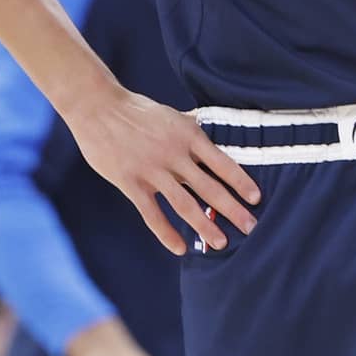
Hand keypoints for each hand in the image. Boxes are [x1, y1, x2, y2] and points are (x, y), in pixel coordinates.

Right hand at [63, 88, 258, 254]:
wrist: (99, 107)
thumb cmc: (138, 110)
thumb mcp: (173, 114)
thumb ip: (193, 127)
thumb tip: (216, 128)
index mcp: (188, 135)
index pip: (222, 162)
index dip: (241, 182)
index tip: (256, 198)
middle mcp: (174, 154)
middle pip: (209, 188)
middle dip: (233, 210)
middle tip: (251, 227)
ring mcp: (153, 170)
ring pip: (185, 204)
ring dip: (205, 226)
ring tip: (221, 244)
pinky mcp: (131, 183)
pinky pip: (152, 214)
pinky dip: (167, 233)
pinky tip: (180, 248)